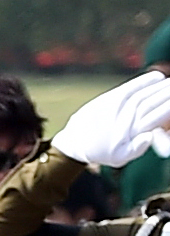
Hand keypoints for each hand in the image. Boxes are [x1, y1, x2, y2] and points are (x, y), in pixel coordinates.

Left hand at [54, 71, 169, 167]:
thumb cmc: (103, 152)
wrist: (75, 142)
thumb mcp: (120, 158)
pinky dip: (145, 80)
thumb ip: (138, 148)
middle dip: (168, 93)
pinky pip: (130, 86)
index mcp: (132, 131)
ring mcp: (117, 106)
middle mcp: (125, 117)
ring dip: (161, 86)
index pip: (159, 115)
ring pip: (144, 93)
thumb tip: (150, 136)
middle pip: (154, 101)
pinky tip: (158, 77)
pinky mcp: (109, 98)